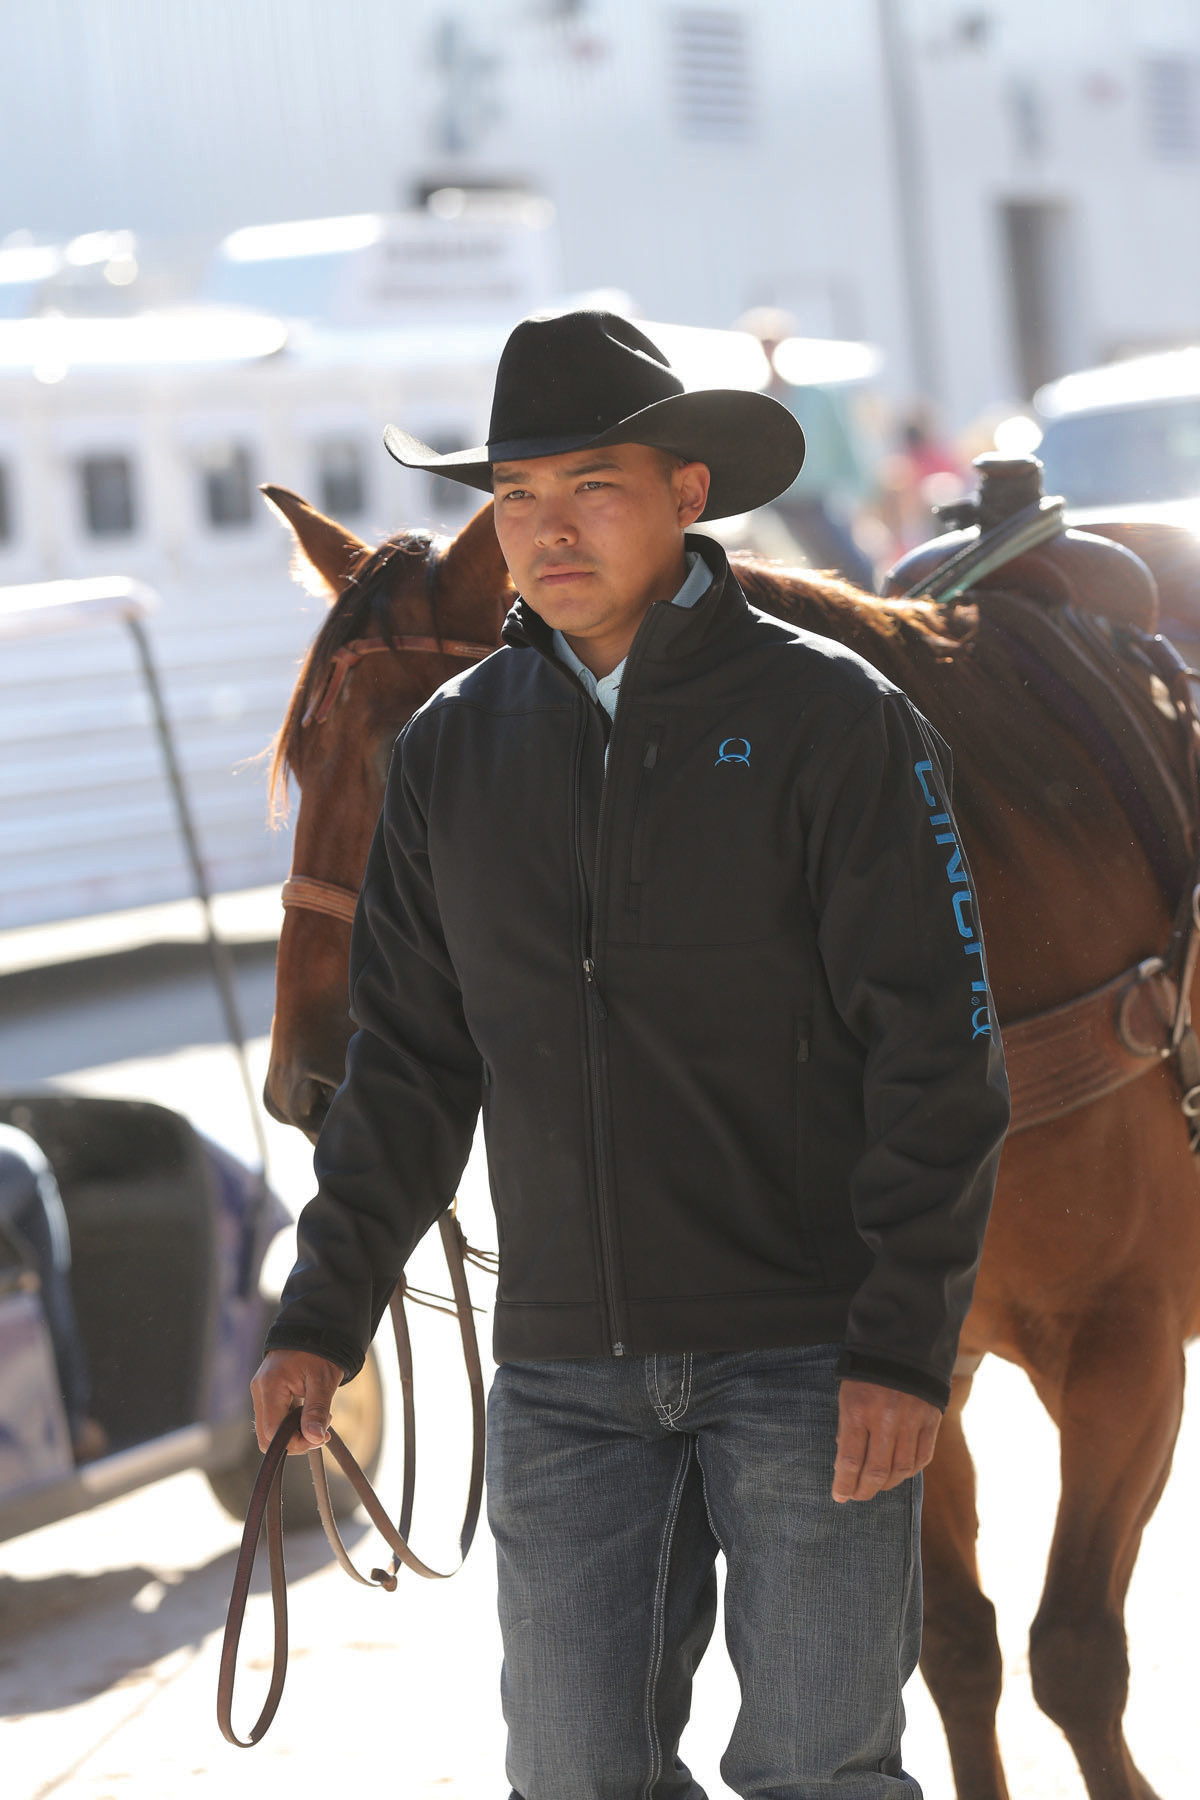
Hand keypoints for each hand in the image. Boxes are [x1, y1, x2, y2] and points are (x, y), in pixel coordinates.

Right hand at [251, 1349, 344, 1454]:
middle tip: (321, 1430)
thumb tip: (314, 1439)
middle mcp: (259, 1390)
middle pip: (267, 1435)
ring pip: (270, 1428)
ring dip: (295, 1432)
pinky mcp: (267, 1393)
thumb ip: (316, 1411)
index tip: (320, 1437)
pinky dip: (292, 1422)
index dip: (295, 1442)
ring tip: (320, 1418)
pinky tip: (310, 1414)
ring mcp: (261, 1392)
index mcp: (270, 1386)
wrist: (313, 1328)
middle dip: (295, 1440)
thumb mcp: (323, 1381)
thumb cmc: (319, 1351)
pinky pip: (274, 1418)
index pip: (272, 1432)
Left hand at [832, 1378, 940, 1503]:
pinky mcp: (930, 1420)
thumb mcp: (847, 1394)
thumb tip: (846, 1463)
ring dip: (886, 1485)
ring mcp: (911, 1421)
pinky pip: (922, 1457)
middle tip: (856, 1496)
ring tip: (876, 1487)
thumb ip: (847, 1428)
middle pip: (876, 1471)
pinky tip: (899, 1473)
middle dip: (864, 1490)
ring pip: (900, 1469)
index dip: (844, 1484)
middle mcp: (886, 1419)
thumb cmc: (867, 1371)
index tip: (839, 1496)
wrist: (904, 1345)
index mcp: (858, 1410)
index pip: (849, 1460)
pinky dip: (910, 1471)